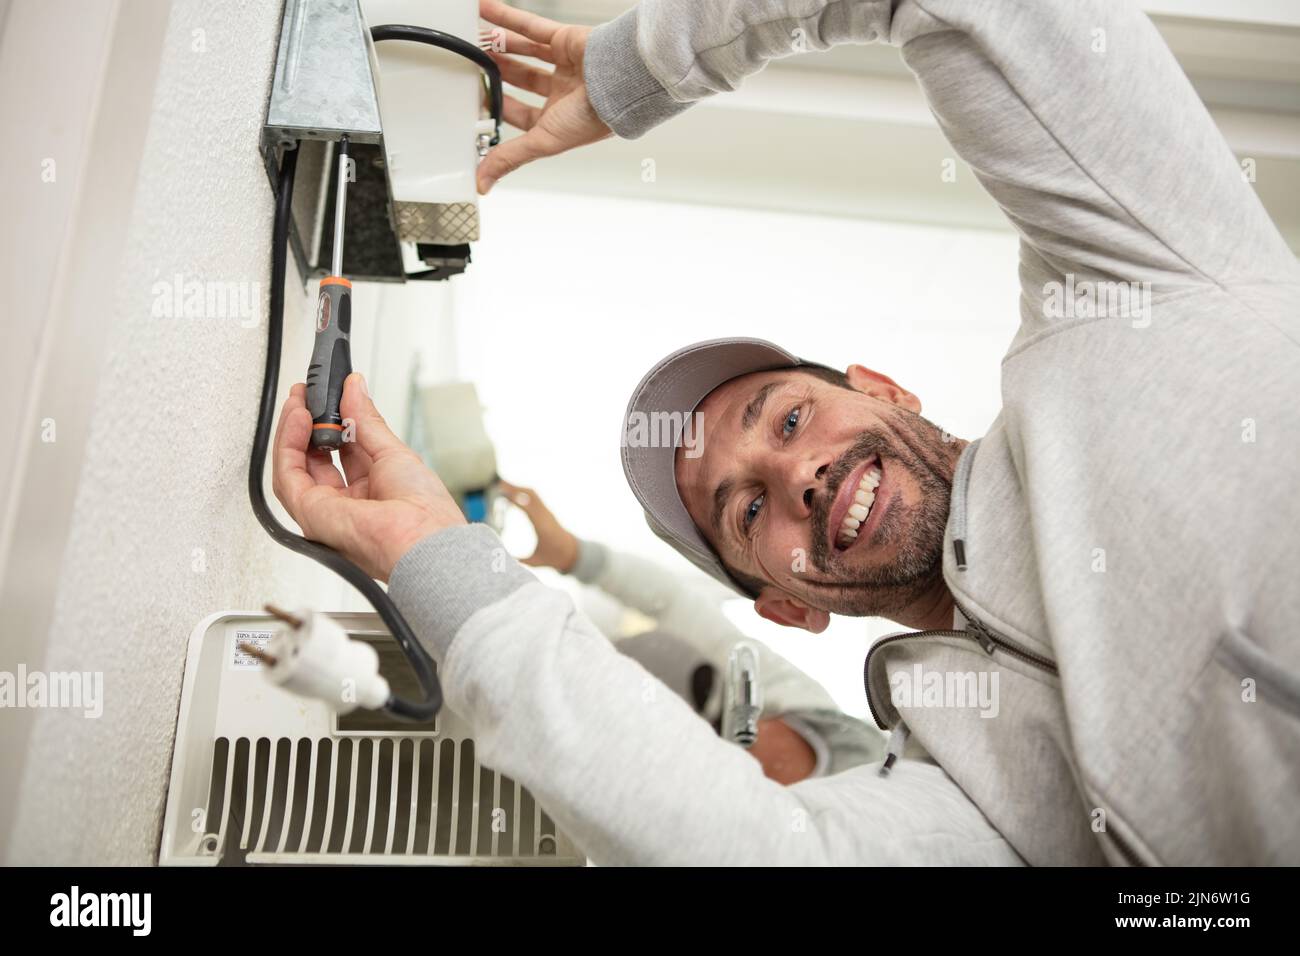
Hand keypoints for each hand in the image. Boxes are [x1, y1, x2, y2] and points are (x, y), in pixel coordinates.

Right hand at [272, 373, 466, 580]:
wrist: (421, 540)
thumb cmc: (423, 511)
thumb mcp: (393, 452)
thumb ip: (366, 419)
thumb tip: (354, 387)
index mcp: (371, 492)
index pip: (342, 452)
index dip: (332, 423)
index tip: (329, 395)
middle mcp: (345, 504)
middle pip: (314, 458)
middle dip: (308, 422)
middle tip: (306, 392)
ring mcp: (325, 510)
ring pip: (294, 465)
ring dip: (293, 429)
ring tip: (299, 399)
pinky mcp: (308, 513)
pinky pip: (288, 474)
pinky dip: (288, 443)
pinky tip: (298, 418)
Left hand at [477, 0, 611, 193]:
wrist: (620, 82)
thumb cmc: (595, 116)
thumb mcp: (543, 141)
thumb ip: (510, 158)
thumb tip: (483, 183)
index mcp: (560, 119)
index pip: (521, 115)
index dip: (499, 108)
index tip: (477, 101)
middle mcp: (563, 91)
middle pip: (523, 80)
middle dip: (499, 74)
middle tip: (474, 66)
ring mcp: (564, 64)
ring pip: (525, 52)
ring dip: (500, 46)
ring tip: (476, 40)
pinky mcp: (565, 39)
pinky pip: (532, 25)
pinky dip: (507, 17)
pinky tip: (485, 10)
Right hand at [498, 480, 578, 571]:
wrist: (571, 552)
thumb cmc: (553, 557)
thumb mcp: (535, 561)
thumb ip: (518, 560)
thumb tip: (500, 558)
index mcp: (544, 529)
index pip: (530, 511)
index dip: (517, 501)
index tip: (503, 495)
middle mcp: (546, 517)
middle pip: (531, 496)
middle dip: (515, 488)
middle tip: (498, 484)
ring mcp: (547, 512)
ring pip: (532, 494)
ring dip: (518, 487)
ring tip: (502, 484)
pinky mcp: (546, 511)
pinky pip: (534, 497)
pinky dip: (522, 491)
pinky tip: (512, 491)